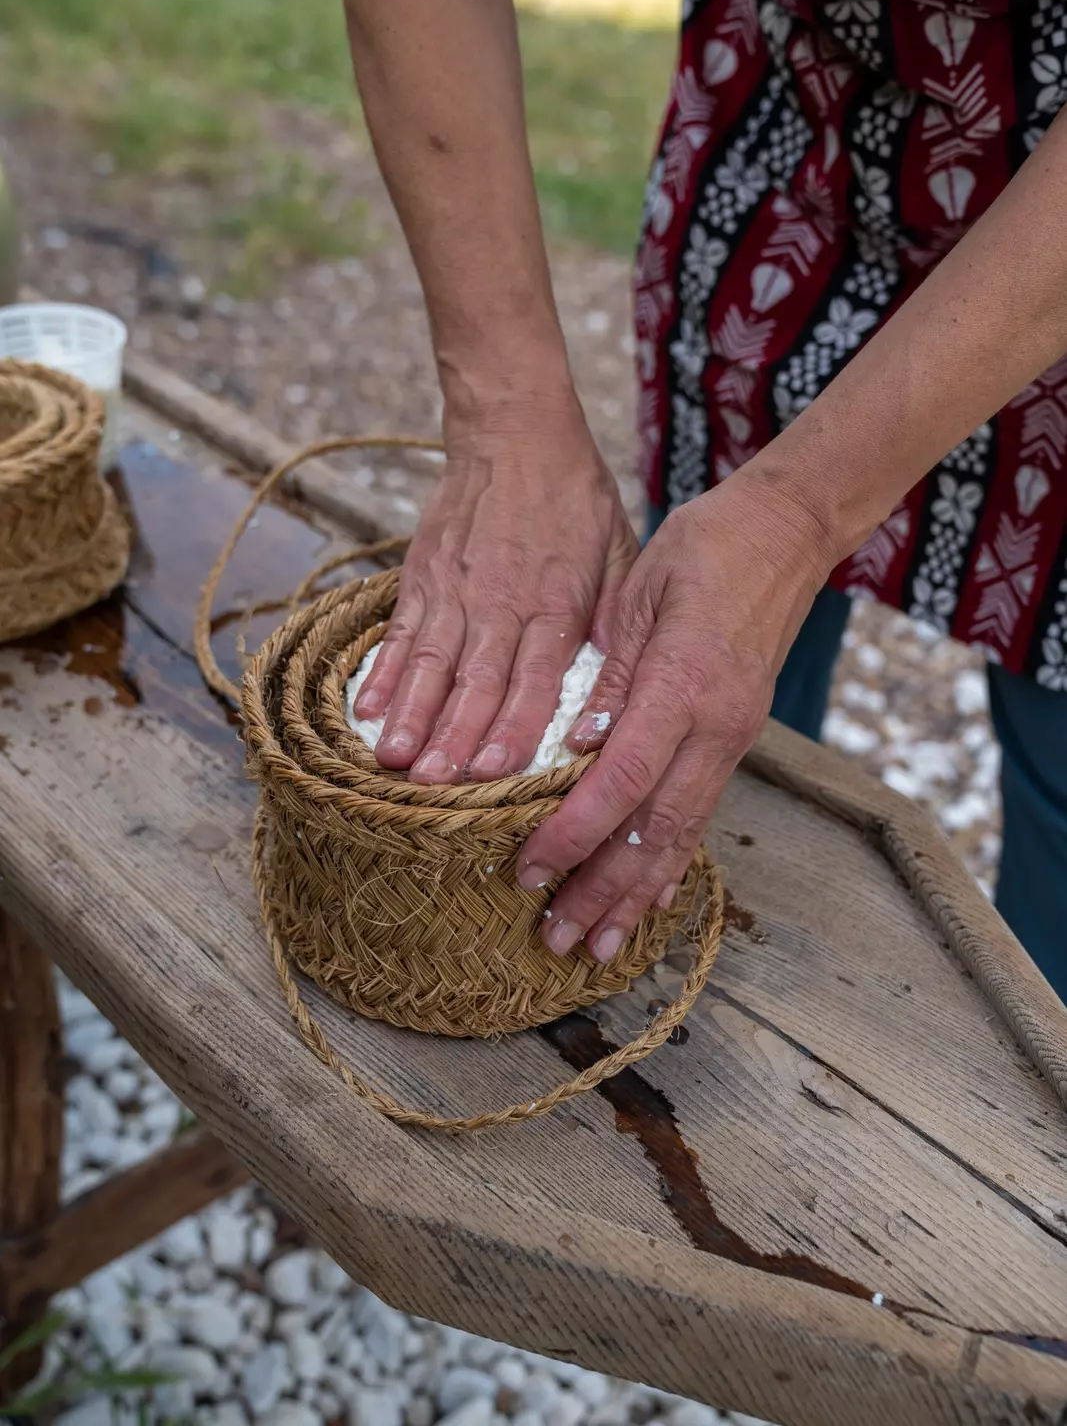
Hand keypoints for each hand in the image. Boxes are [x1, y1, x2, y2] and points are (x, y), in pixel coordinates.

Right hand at [352, 394, 637, 781]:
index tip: (493, 773)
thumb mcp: (619, 553)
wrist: (516, 431)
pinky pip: (399, 631)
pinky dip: (381, 673)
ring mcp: (455, 590)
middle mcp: (501, 601)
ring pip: (429, 663)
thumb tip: (617, 689)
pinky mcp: (422, 575)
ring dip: (410, 715)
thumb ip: (616, 620)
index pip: (534, 678)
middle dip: (453, 737)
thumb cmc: (576, 498)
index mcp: (554, 602)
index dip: (513, 727)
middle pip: (474, 681)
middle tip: (433, 786)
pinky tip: (366, 712)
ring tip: (393, 760)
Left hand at [517, 468, 834, 962]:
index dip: (573, 834)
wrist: (787, 531)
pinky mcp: (737, 735)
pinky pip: (702, 811)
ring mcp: (734, 736)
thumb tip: (578, 746)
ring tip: (600, 946)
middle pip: (655, 831)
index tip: (528, 871)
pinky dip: (674, 861)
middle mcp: (717, 726)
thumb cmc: (705, 546)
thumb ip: (612, 675)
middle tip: (556, 940)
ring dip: (638, 894)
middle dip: (602, 891)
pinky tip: (652, 897)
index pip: (621, 781)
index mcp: (684, 686)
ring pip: (683, 834)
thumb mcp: (641, 592)